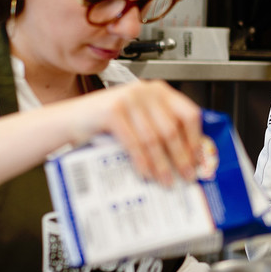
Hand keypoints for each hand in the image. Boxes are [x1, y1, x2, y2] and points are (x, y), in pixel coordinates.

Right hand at [69, 80, 203, 184]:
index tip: (199, 160)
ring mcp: (129, 98)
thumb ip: (161, 128)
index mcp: (160, 91)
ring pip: (154, 138)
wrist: (71, 119)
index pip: (189, 113)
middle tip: (186, 176)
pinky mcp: (112, 111)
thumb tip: (188, 157)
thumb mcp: (140, 118)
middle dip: (181, 157)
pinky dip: (142, 162)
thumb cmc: (108, 123)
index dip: (195, 139)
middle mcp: (146, 91)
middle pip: (172, 129)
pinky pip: (134, 143)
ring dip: (162, 164)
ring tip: (167, 180)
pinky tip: (147, 174)